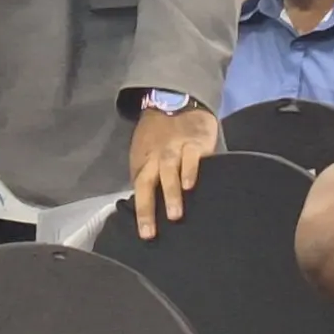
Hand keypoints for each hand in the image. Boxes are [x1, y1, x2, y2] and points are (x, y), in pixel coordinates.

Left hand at [129, 106, 217, 239]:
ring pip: (169, 171)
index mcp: (143, 161)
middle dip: (149, 207)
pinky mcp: (194, 142)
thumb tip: (149, 205)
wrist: (175, 99)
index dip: (141, 211)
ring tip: (174, 215)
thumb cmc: (160, 134)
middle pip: (148, 183)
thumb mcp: (147, 152)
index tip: (146, 235)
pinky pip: (191, 157)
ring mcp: (174, 148)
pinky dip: (190, 170)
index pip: (139, 188)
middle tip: (151, 231)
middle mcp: (156, 157)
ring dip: (171, 192)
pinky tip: (191, 185)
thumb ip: (148, 175)